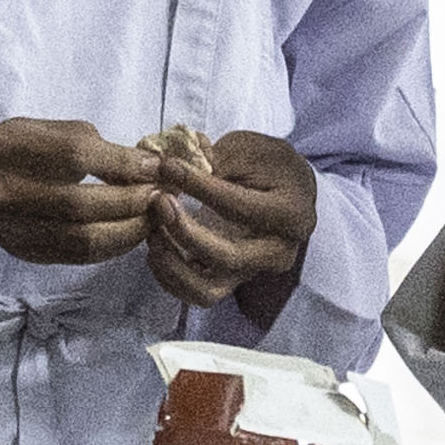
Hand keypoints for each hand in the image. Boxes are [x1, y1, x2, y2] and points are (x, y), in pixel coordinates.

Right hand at [0, 117, 160, 272]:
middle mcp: (4, 194)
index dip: (121, 162)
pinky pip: (78, 256)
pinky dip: (113, 246)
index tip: (155, 166)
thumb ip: (90, 144)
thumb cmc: (15, 148)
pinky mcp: (26, 253)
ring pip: (82, 238)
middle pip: (79, 204)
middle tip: (161, 196)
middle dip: (130, 201)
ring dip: (128, 230)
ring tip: (154, 217)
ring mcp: (13, 229)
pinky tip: (132, 233)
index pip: (73, 156)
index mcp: (7, 150)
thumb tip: (145, 165)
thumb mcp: (44, 130)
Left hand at [148, 129, 315, 311]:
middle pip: (226, 257)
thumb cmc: (270, 166)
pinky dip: (171, 277)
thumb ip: (215, 158)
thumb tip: (173, 165)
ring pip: (208, 288)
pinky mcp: (234, 281)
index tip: (167, 166)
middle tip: (158, 201)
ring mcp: (255, 272)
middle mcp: (277, 253)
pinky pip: (198, 294)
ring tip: (153, 230)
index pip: (238, 207)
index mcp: (291, 215)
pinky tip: (157, 249)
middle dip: (184, 231)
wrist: (288, 191)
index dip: (198, 186)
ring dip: (173, 263)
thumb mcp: (249, 149)